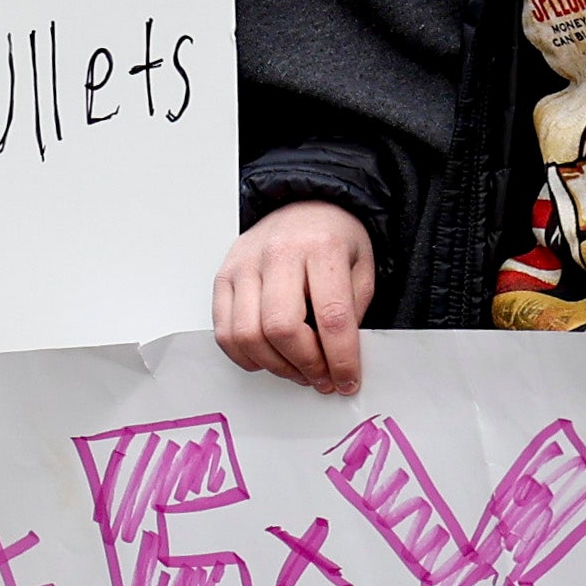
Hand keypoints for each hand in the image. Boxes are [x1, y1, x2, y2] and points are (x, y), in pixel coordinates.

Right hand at [215, 201, 377, 394]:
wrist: (305, 204)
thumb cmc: (334, 237)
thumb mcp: (362, 268)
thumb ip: (353, 313)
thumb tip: (339, 363)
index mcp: (322, 246)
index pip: (331, 316)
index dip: (341, 359)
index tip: (347, 381)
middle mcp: (278, 252)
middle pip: (282, 328)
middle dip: (306, 365)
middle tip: (323, 378)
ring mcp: (245, 264)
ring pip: (248, 335)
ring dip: (276, 366)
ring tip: (298, 370)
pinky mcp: (224, 277)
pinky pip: (225, 332)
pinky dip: (246, 356)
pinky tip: (270, 358)